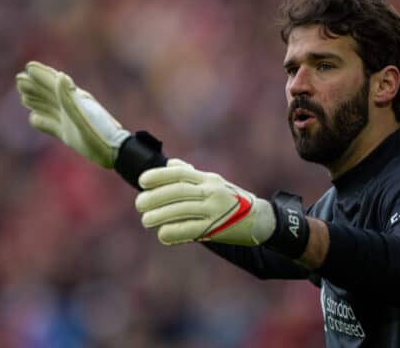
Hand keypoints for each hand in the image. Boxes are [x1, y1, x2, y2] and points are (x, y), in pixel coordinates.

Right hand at [16, 61, 130, 167]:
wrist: (112, 152)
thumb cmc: (99, 133)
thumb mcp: (82, 115)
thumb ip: (69, 97)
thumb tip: (60, 75)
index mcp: (75, 99)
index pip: (54, 83)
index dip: (41, 75)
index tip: (29, 67)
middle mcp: (71, 108)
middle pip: (48, 94)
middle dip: (34, 87)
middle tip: (19, 80)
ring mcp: (69, 121)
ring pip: (48, 108)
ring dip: (36, 101)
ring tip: (24, 97)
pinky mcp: (68, 134)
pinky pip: (50, 125)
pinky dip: (41, 121)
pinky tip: (34, 118)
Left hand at [135, 159, 276, 245]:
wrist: (260, 219)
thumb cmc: (233, 200)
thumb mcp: (215, 182)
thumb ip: (192, 174)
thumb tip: (170, 164)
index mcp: (209, 179)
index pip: (181, 173)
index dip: (159, 175)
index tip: (142, 181)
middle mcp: (212, 191)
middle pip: (178, 191)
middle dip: (155, 197)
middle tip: (139, 205)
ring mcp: (215, 210)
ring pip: (181, 210)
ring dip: (160, 215)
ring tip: (146, 220)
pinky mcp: (217, 228)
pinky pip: (191, 229)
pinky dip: (174, 232)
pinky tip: (162, 235)